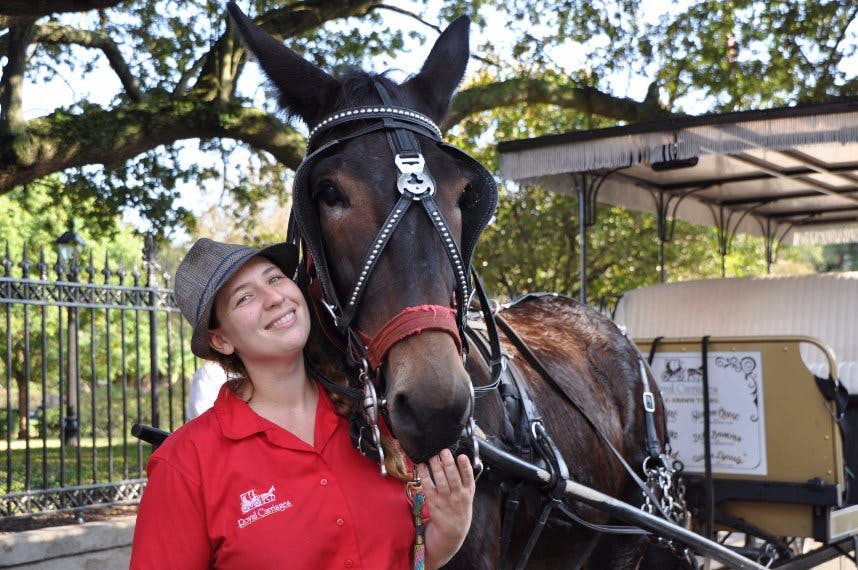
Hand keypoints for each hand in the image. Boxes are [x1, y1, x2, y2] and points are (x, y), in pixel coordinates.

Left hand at [417, 449, 475, 569]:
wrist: (453, 531)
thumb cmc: (460, 507)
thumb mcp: (469, 495)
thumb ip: (466, 479)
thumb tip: (462, 458)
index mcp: (468, 492)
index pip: (468, 477)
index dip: (465, 467)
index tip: (461, 456)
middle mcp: (457, 496)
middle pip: (453, 478)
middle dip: (448, 464)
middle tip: (444, 451)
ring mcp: (445, 499)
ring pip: (441, 481)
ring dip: (436, 468)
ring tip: (433, 456)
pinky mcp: (433, 502)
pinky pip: (428, 487)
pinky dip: (425, 476)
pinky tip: (422, 466)